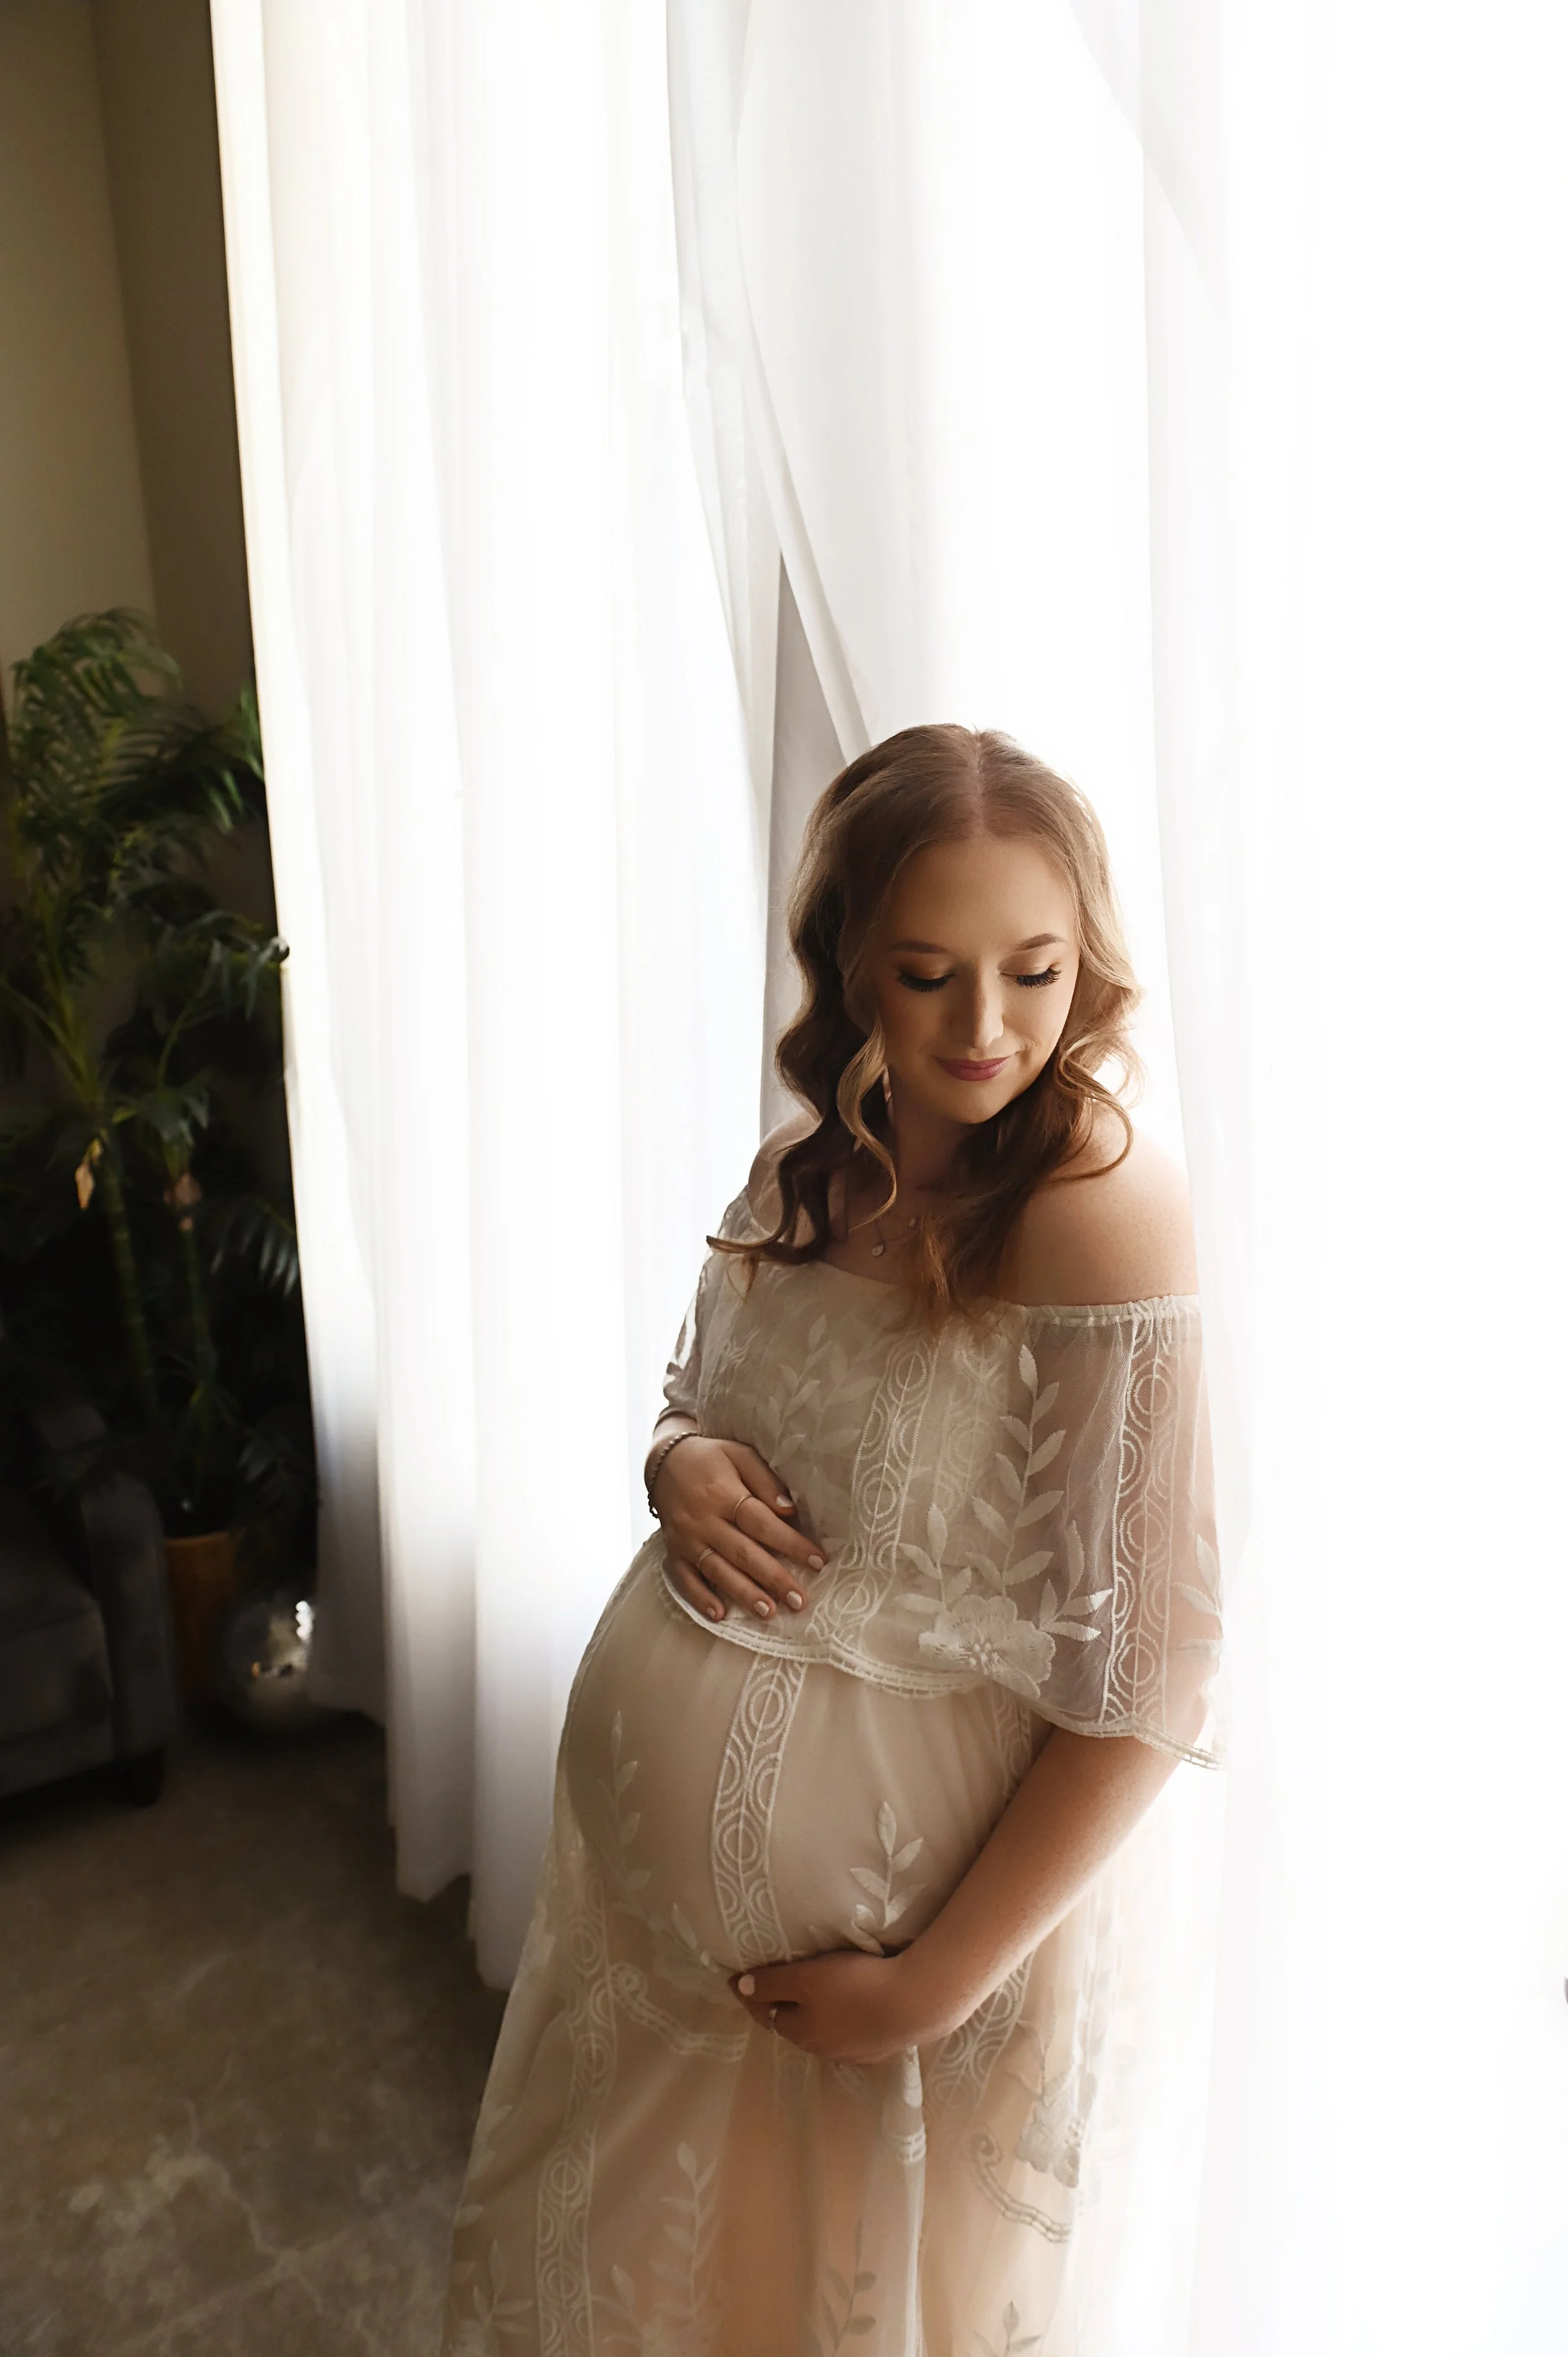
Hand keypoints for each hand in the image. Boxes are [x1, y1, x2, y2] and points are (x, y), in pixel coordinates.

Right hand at [651, 1434, 825, 1623]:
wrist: (664, 1462)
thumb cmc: (712, 1459)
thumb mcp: (740, 1455)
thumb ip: (766, 1481)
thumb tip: (789, 1511)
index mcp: (722, 1493)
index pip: (761, 1523)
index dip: (790, 1543)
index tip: (818, 1561)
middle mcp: (702, 1520)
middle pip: (743, 1553)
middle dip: (774, 1579)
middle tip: (800, 1601)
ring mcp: (685, 1539)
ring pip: (717, 1570)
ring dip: (744, 1594)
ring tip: (770, 1613)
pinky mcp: (672, 1552)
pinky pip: (683, 1579)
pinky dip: (699, 1598)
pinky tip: (719, 1615)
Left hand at [729, 1949, 946, 2062]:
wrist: (915, 2003)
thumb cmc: (856, 1986)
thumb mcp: (807, 1978)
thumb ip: (772, 1983)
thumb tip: (740, 1988)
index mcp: (802, 2032)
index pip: (766, 2014)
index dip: (752, 1996)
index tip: (737, 1980)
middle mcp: (824, 2048)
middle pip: (794, 2026)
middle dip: (781, 2008)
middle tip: (772, 1986)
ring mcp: (854, 2051)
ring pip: (823, 2032)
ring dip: (812, 2016)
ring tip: (811, 1996)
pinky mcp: (880, 2046)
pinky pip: (849, 2032)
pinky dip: (840, 2020)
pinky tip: (848, 2009)